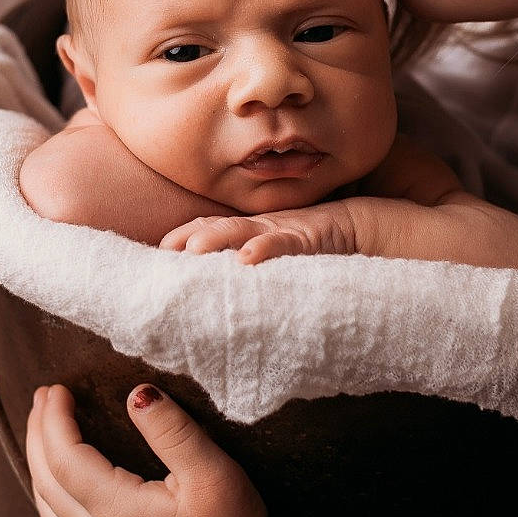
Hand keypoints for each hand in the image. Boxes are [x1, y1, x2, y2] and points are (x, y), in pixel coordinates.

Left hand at [26, 383, 263, 516]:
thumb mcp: (212, 470)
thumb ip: (171, 430)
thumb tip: (135, 393)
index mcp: (119, 513)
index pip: (66, 459)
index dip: (55, 420)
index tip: (56, 388)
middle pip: (47, 482)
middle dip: (38, 436)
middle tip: (42, 397)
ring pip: (48, 509)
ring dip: (39, 466)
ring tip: (43, 431)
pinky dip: (51, 493)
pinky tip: (61, 478)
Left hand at [160, 205, 359, 261]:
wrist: (359, 228)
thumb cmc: (314, 246)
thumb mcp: (276, 254)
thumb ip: (251, 264)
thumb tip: (218, 290)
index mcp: (251, 231)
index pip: (210, 228)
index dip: (183, 236)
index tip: (158, 252)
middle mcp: (260, 227)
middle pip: (217, 226)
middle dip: (189, 236)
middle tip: (164, 251)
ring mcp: (282, 230)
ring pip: (242, 230)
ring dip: (215, 238)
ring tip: (193, 249)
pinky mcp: (308, 238)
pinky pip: (283, 242)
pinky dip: (263, 248)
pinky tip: (246, 258)